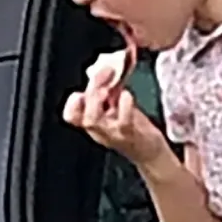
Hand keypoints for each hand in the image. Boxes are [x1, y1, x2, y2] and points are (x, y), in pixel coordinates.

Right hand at [63, 51, 174, 170]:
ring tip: (110, 86)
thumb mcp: (116, 110)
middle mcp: (99, 131)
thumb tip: (104, 70)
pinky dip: (123, 104)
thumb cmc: (134, 129)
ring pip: (93, 120)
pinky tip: (127, 95)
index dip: (73, 100)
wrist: (151, 152)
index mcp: (93, 124)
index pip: (70, 115)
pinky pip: (122, 121)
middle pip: (79, 115)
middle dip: (90, 90)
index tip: (89, 84)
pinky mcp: (129, 135)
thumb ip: (108, 94)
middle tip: (105, 72)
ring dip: (98, 98)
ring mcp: (112, 134)